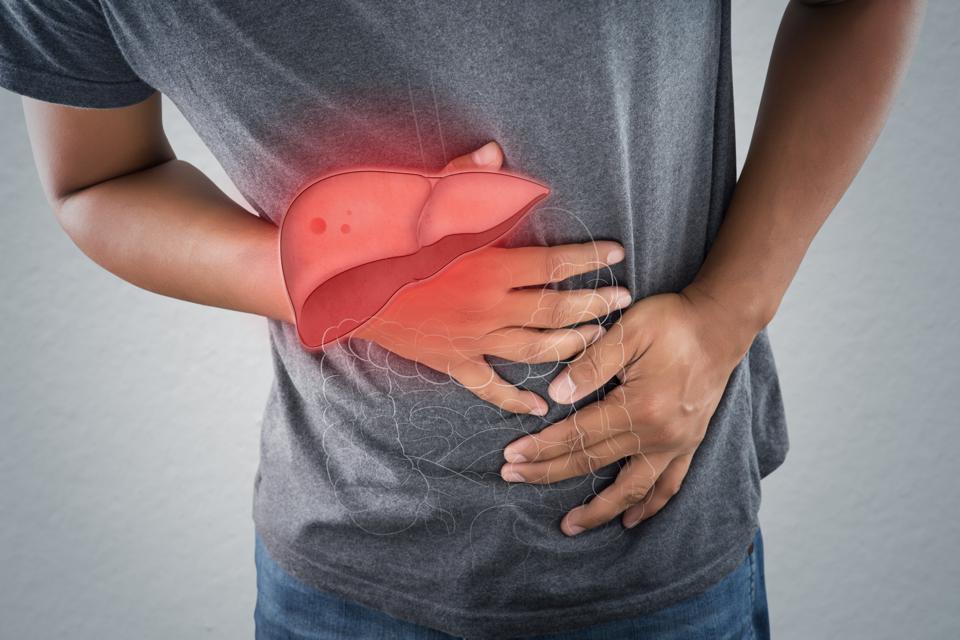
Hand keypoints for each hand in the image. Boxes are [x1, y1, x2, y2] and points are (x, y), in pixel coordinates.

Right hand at [354, 142, 630, 415]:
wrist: (343, 286)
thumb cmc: (385, 240)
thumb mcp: (422, 202)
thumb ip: (464, 180)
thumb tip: (496, 154)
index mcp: (488, 266)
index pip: (554, 265)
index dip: (589, 260)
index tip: (616, 255)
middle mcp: (488, 307)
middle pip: (556, 310)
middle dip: (594, 304)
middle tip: (622, 300)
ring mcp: (472, 339)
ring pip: (535, 349)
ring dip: (571, 345)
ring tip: (596, 338)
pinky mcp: (452, 361)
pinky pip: (490, 388)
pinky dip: (515, 399)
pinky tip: (538, 407)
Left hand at [498, 284, 757, 533]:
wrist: (721, 325)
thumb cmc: (673, 322)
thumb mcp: (629, 330)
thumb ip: (591, 364)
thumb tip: (555, 396)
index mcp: (639, 406)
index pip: (578, 434)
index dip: (542, 446)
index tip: (512, 456)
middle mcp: (658, 434)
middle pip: (593, 461)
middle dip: (548, 472)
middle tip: (513, 477)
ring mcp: (676, 444)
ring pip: (631, 488)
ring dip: (598, 510)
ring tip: (569, 525)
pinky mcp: (689, 444)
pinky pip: (668, 485)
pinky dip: (648, 506)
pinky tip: (629, 519)